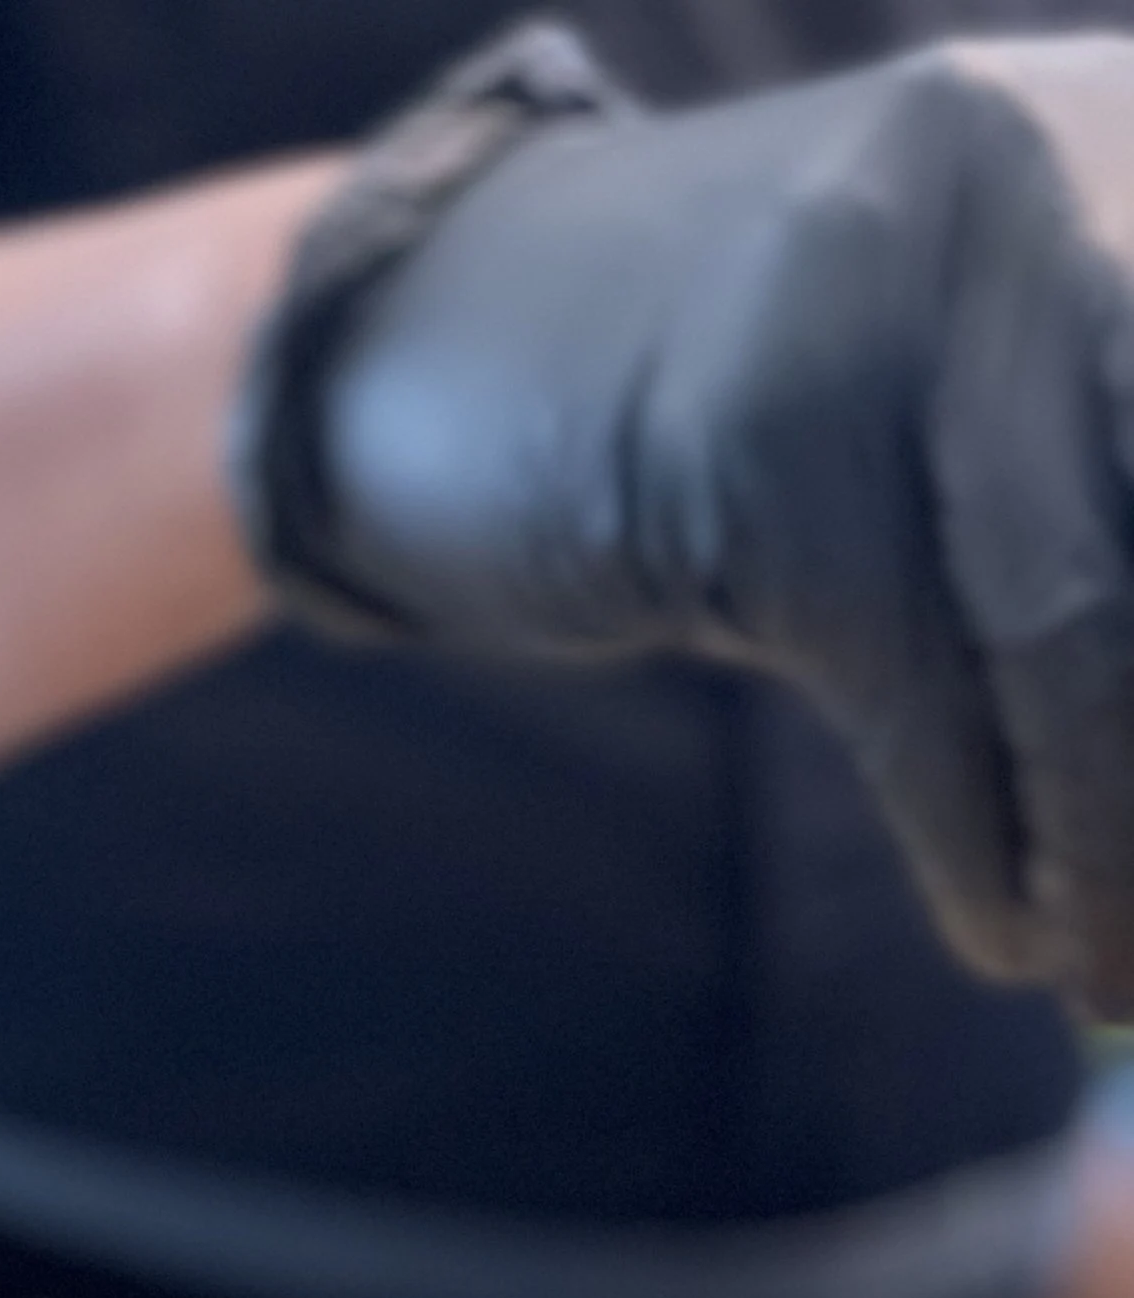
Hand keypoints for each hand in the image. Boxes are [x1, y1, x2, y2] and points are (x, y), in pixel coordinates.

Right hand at [255, 38, 1133, 1011]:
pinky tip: (1003, 937)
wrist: (424, 340)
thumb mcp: (962, 409)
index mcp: (1128, 132)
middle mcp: (1033, 176)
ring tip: (1101, 976)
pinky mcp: (761, 435)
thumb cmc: (728, 407)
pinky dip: (978, 845)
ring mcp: (890, 292)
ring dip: (1104, 850)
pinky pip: (915, 684)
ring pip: (1073, 620)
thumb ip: (1095, 507)